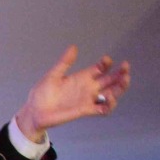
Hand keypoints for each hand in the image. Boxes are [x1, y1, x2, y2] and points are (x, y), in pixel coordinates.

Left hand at [15, 46, 131, 141]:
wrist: (35, 112)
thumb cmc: (41, 94)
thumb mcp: (52, 75)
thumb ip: (64, 63)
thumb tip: (73, 47)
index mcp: (82, 77)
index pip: (101, 68)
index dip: (106, 63)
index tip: (106, 60)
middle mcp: (88, 87)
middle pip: (111, 80)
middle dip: (120, 73)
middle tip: (125, 68)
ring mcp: (88, 99)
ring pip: (111, 93)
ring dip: (120, 88)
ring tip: (124, 81)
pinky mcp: (85, 110)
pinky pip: (103, 109)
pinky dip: (109, 105)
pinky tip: (109, 100)